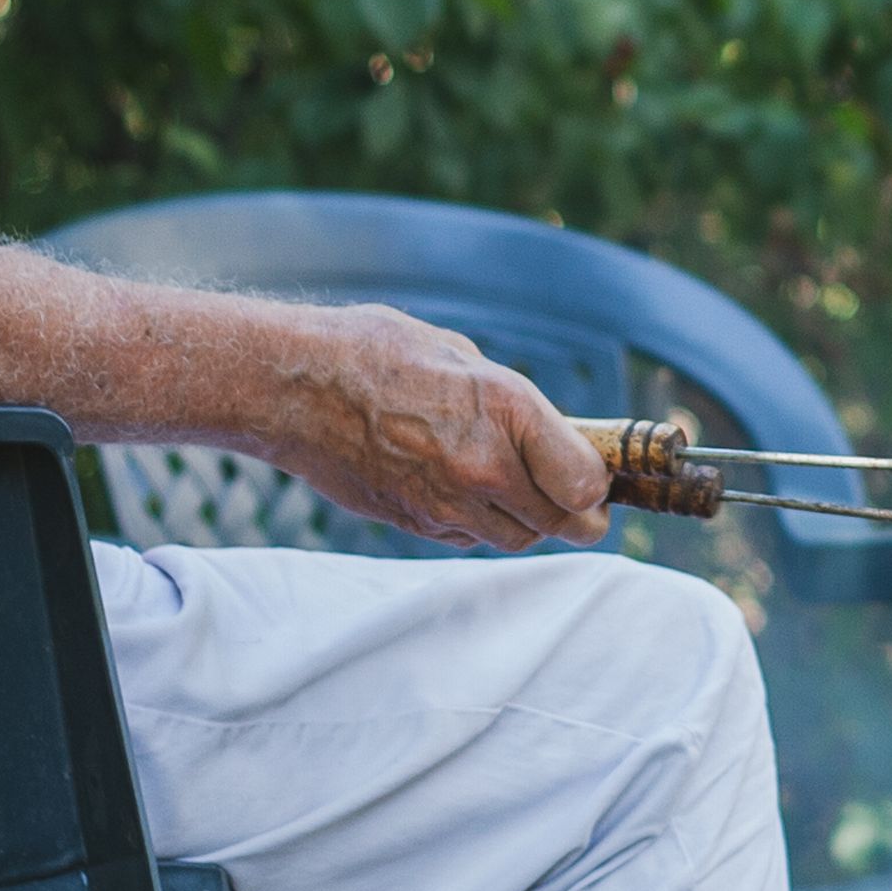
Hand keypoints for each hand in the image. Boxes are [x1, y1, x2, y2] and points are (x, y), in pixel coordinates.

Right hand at [242, 303, 614, 550]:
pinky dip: (482, 522)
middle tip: (577, 498)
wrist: (292, 386)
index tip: (598, 474)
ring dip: (529, 520)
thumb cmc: (375, 352)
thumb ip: (513, 406)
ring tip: (519, 488)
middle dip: (577, 513)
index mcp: (507, 409)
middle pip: (562, 523)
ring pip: (517, 537)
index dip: (599, 483)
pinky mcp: (414, 522)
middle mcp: (483, 466)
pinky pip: (470, 537)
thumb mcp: (463, 358)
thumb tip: (547, 437)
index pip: (587, 482)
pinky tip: (469, 490)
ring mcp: (446, 503)